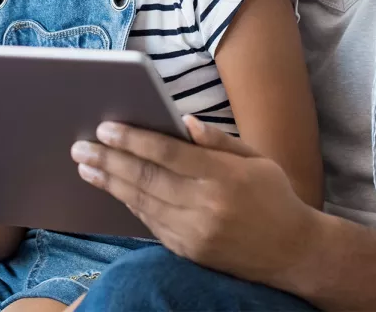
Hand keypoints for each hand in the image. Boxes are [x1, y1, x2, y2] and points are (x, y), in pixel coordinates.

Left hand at [71, 117, 320, 286]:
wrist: (295, 253)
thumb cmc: (273, 196)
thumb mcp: (255, 159)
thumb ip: (217, 140)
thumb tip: (183, 122)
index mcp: (223, 177)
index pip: (167, 153)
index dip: (132, 139)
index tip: (105, 127)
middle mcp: (206, 206)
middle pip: (146, 178)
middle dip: (108, 160)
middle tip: (80, 147)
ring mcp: (195, 233)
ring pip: (141, 202)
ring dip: (109, 183)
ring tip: (85, 166)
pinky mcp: (188, 251)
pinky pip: (150, 223)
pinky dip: (128, 203)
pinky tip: (112, 188)